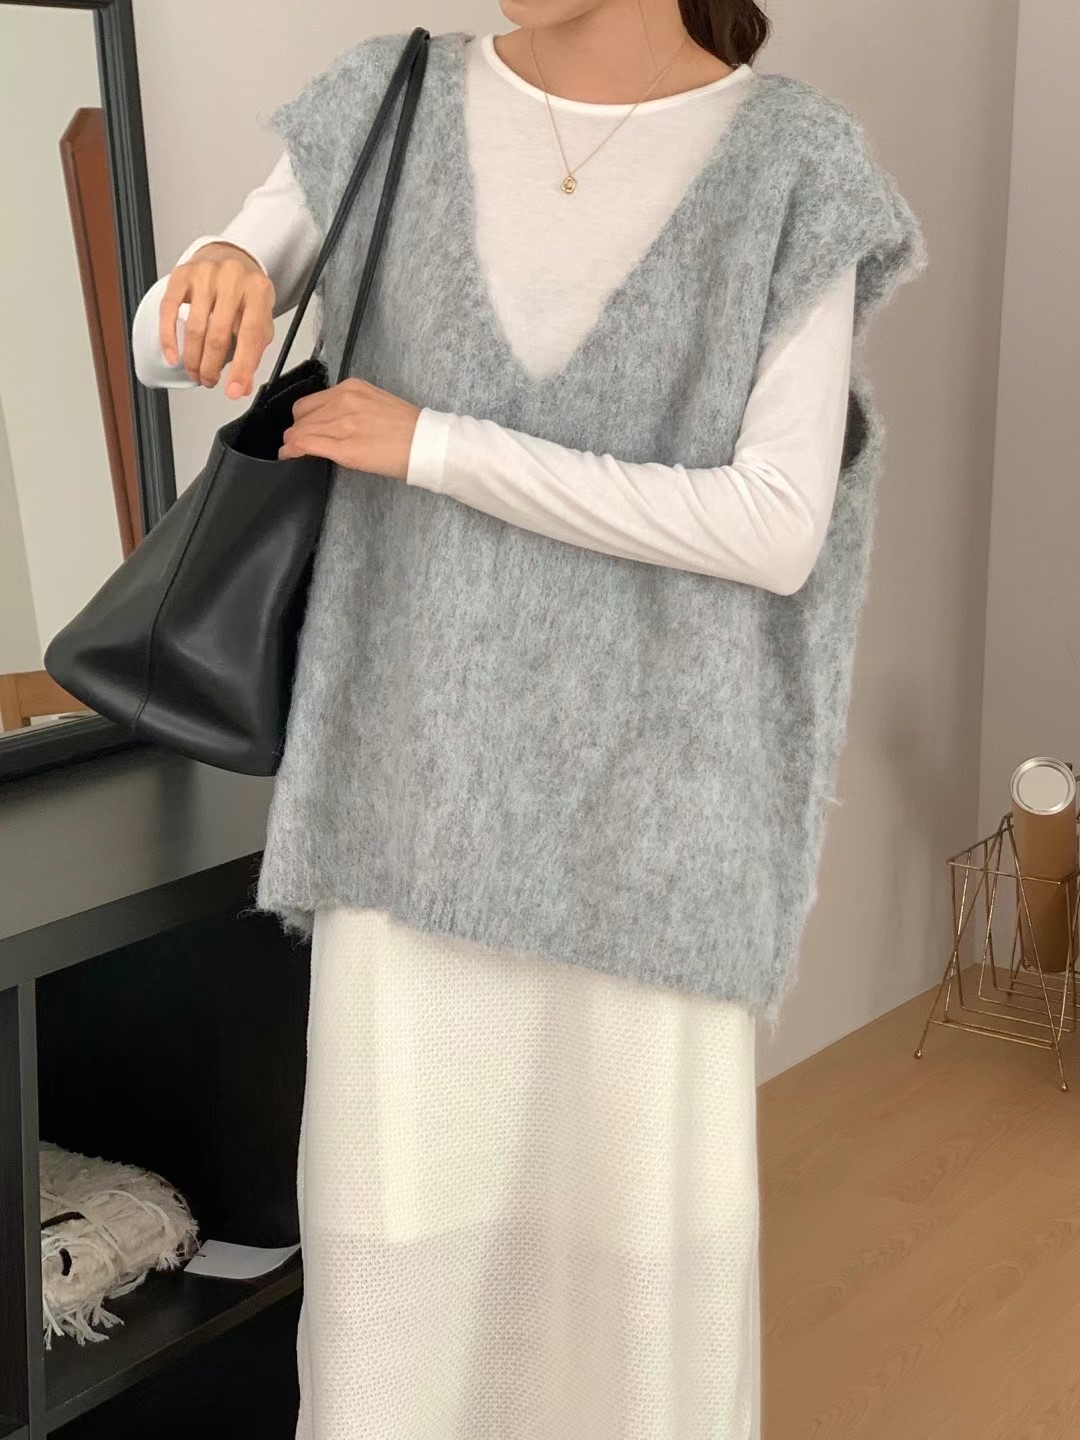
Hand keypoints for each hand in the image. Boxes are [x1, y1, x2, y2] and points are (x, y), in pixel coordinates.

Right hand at [159, 242, 274, 398]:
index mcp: (258, 291)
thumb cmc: (246, 294)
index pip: (251, 336)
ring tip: (196, 372)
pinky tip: (173, 356)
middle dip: (211, 367)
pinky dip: (169, 338)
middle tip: (209, 381)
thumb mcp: (261, 319)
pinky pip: (169, 310)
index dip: (241, 368)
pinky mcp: (182, 274)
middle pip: (218, 334)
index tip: (232, 391)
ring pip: (195, 327)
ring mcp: (205, 274)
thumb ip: (254, 353)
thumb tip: (241, 386)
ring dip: (193, 358)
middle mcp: (232, 278)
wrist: (229, 257)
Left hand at [278, 379, 420, 480]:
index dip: (303, 417)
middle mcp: (343, 401)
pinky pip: (305, 444)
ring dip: (292, 442)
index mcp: (352, 388)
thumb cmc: (408, 428)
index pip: (311, 401)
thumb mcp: (375, 403)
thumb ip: (349, 406)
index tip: (302, 427)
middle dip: (296, 430)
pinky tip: (288, 456)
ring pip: (299, 430)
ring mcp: (343, 423)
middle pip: (301, 415)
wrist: (426, 444)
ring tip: (292, 451)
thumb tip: (329, 420)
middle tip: (296, 443)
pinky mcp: (344, 447)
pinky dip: (291, 450)